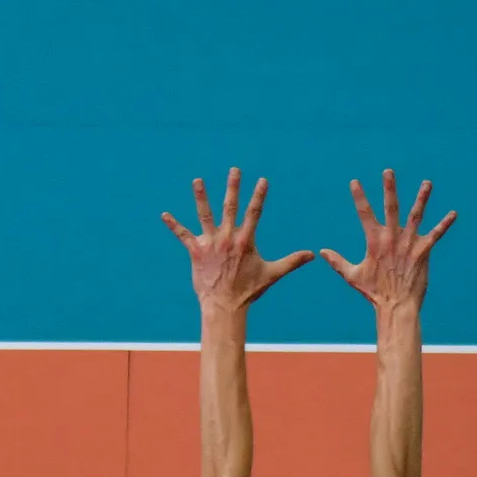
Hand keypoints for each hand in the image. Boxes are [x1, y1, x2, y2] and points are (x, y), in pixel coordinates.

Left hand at [162, 168, 313, 311]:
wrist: (225, 306)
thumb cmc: (248, 291)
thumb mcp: (272, 274)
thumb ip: (291, 261)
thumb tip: (313, 255)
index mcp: (245, 240)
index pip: (254, 213)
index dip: (259, 195)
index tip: (263, 180)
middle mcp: (227, 238)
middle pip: (230, 207)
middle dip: (233, 187)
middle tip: (235, 170)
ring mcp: (211, 244)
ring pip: (204, 215)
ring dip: (201, 197)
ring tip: (198, 180)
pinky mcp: (196, 252)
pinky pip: (183, 235)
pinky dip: (173, 225)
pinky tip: (164, 215)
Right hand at [319, 170, 455, 309]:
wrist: (396, 305)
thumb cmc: (374, 292)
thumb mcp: (352, 276)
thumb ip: (337, 262)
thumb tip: (322, 252)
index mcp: (374, 242)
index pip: (364, 214)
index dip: (359, 197)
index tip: (355, 182)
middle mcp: (392, 239)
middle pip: (390, 208)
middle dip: (389, 189)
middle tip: (389, 171)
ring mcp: (408, 244)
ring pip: (416, 216)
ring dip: (422, 198)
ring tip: (427, 183)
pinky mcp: (423, 252)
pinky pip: (436, 235)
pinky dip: (444, 224)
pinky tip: (453, 214)